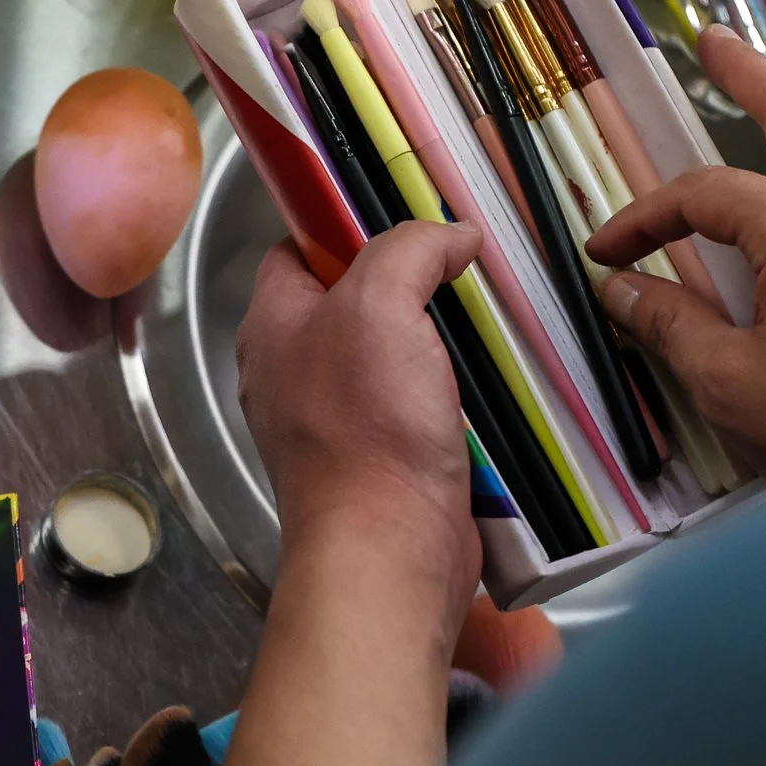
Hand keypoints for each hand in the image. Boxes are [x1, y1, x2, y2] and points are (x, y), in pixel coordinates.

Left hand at [235, 221, 483, 597]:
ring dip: (441, 340)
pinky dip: (454, 393)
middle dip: (410, 283)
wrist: (388, 550)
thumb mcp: (379, 305)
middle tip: (463, 269)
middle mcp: (294, 371)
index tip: (405, 215)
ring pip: (393, 355)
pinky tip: (494, 383)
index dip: (344, 224)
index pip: (296, 249)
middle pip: (353, 300)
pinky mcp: (382, 461)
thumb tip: (452, 235)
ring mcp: (335, 421)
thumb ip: (408, 251)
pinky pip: (418, 408)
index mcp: (272, 327)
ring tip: (490, 321)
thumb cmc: (367, 428)